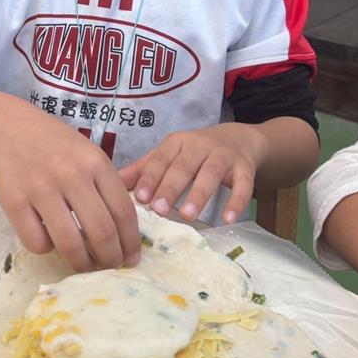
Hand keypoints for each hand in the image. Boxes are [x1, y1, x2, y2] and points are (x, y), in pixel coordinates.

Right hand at [0, 104, 139, 272]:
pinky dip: (47, 249)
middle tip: (111, 267)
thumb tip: (124, 234)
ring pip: (69, 243)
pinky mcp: (14, 202)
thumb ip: (106, 186)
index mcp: (95, 162)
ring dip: (81, 263)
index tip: (131, 257)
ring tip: (84, 265)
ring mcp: (41, 189)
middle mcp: (71, 175)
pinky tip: (48, 239)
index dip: (130, 241)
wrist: (8, 128)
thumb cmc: (55, 145)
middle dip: (111, 259)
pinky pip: (37, 242)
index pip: (123, 211)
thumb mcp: (88, 154)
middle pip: (101, 232)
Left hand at [119, 123, 266, 223]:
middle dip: (170, 187)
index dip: (150, 177)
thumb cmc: (196, 152)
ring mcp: (224, 156)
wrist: (239, 139)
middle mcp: (200, 145)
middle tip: (159, 210)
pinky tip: (227, 219)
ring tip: (188, 215)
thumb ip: (144, 169)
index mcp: (177, 143)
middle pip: (184, 167)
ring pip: (211, 174)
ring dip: (199, 194)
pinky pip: (243, 185)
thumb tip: (113, 183)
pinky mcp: (245, 168)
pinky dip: (236, 201)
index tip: (141, 198)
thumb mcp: (169, 155)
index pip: (161, 159)